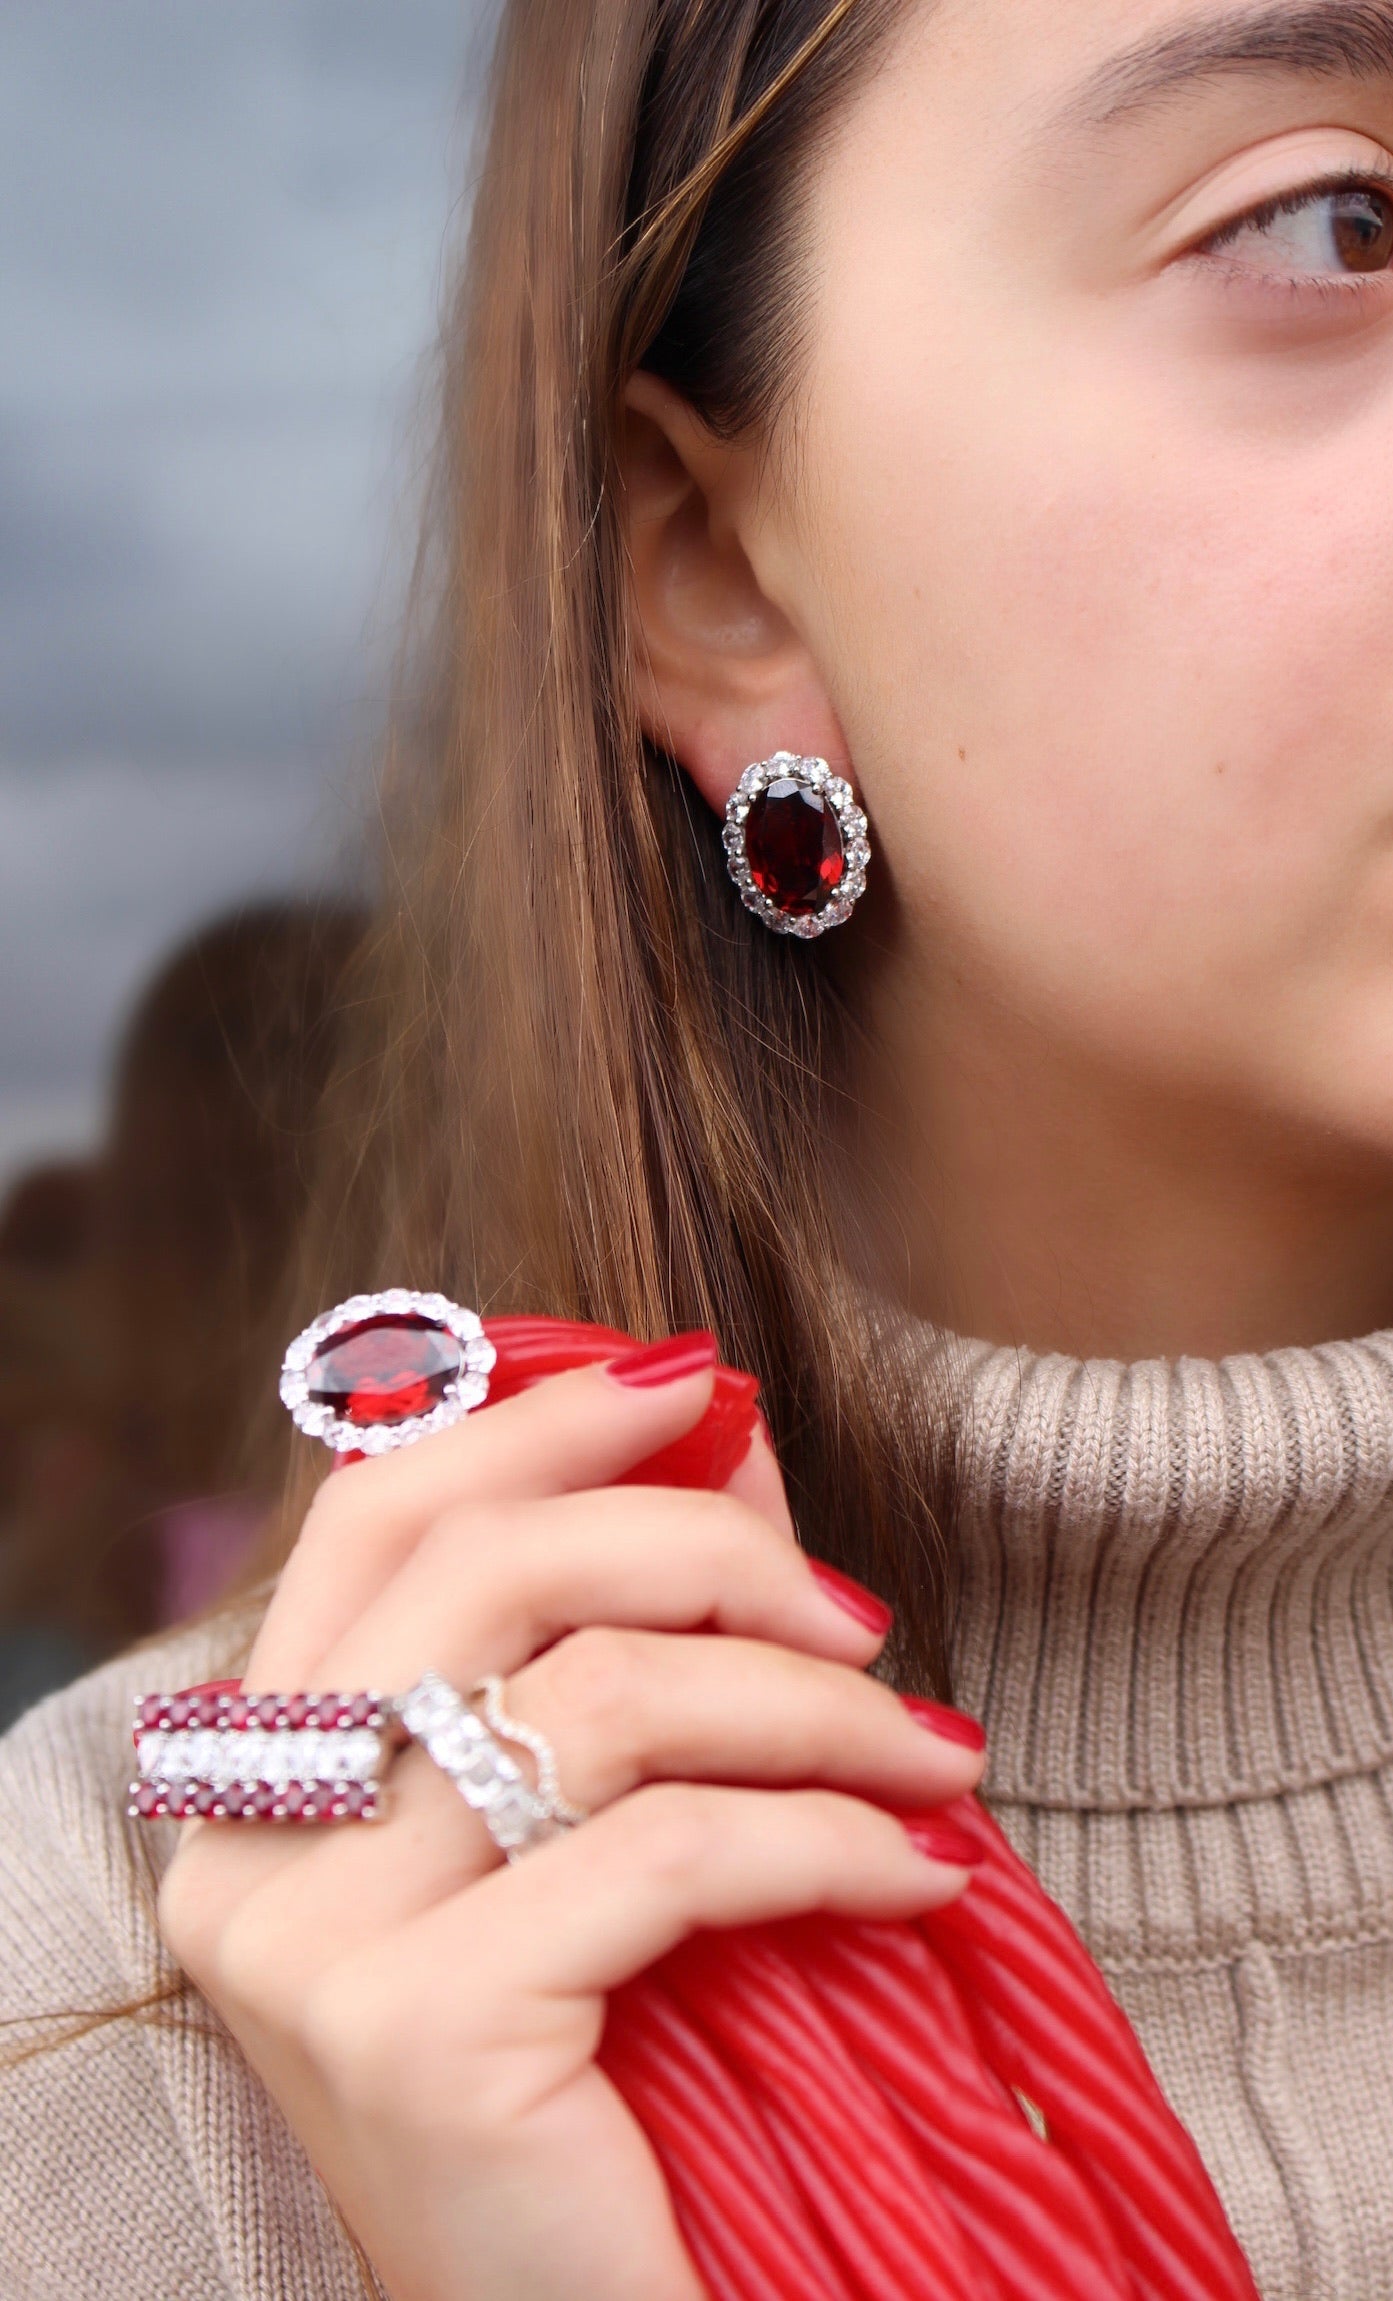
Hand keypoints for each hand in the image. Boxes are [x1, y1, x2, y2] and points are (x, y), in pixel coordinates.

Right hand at [158, 1340, 985, 2300]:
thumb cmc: (594, 2085)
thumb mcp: (578, 1841)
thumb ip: (622, 1641)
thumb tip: (734, 1447)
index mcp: (260, 1773)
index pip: (375, 1512)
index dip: (537, 1417)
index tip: (696, 1382)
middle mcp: (250, 1842)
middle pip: (488, 1568)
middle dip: (708, 1545)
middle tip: (859, 1608)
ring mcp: (311, 1941)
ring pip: (604, 1700)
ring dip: (810, 1706)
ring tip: (932, 1754)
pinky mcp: (418, 2035)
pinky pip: (672, 1856)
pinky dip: (833, 1841)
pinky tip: (921, 1873)